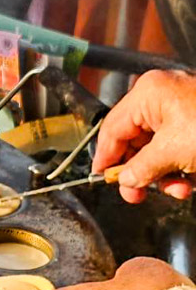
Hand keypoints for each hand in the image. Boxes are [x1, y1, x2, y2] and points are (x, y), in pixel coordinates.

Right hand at [92, 69, 195, 202]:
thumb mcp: (172, 154)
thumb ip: (140, 169)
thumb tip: (125, 180)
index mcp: (149, 93)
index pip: (112, 129)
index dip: (105, 158)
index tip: (103, 179)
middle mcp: (162, 95)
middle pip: (134, 140)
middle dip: (141, 171)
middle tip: (138, 195)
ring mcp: (182, 107)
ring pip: (156, 147)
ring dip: (163, 175)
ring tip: (178, 190)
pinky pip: (176, 146)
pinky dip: (180, 167)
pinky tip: (190, 181)